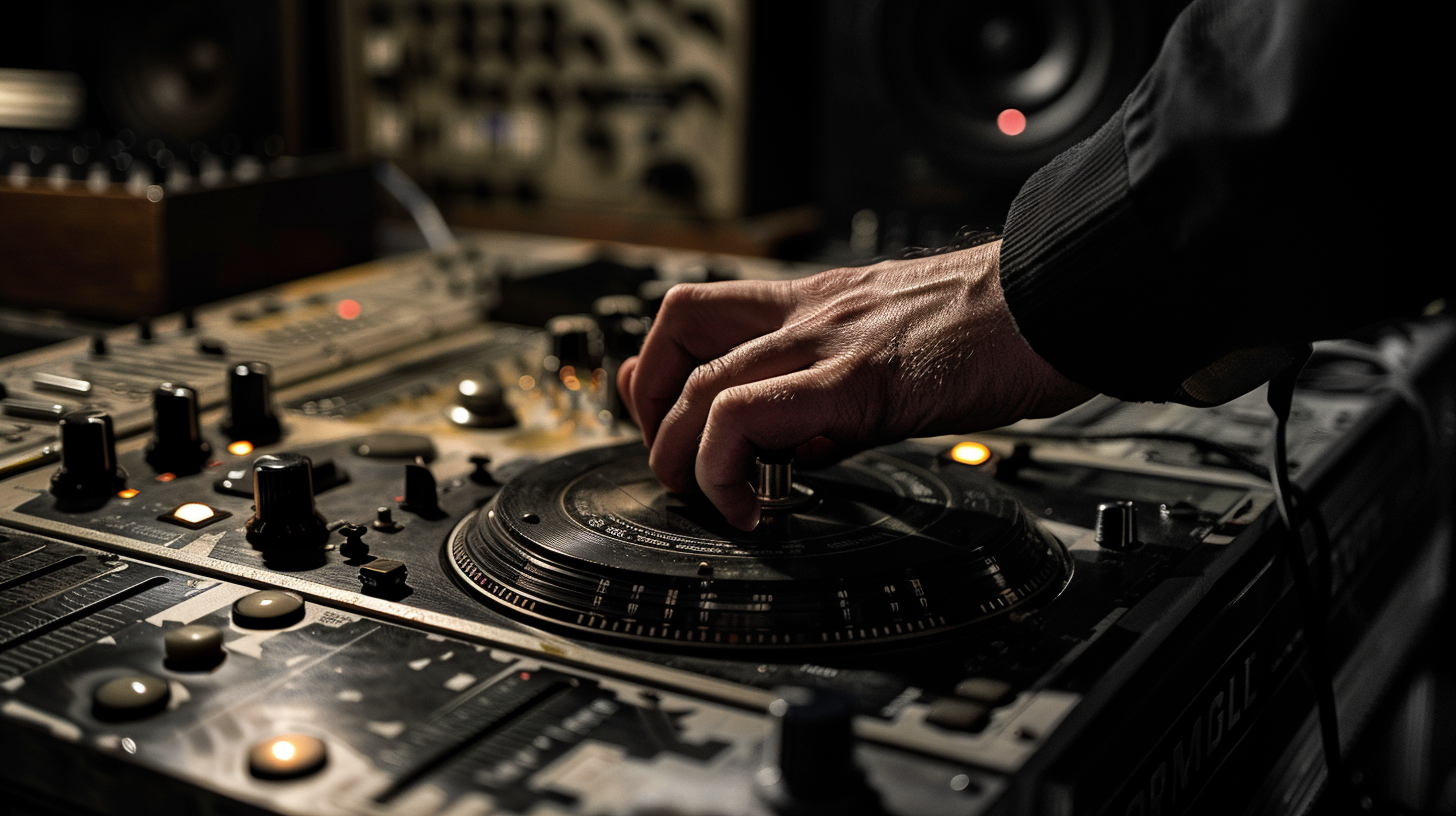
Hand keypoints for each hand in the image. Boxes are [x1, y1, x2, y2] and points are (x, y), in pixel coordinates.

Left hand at [616, 240, 1094, 529]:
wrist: (1057, 300)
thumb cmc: (994, 330)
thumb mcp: (892, 352)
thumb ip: (833, 388)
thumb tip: (797, 444)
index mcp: (815, 303)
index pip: (694, 312)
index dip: (655, 366)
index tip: (659, 417)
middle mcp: (809, 313)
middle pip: (676, 339)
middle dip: (653, 418)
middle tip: (681, 473)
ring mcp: (828, 342)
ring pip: (701, 385)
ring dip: (680, 455)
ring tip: (711, 501)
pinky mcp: (857, 380)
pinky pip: (751, 416)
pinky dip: (727, 467)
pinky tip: (756, 506)